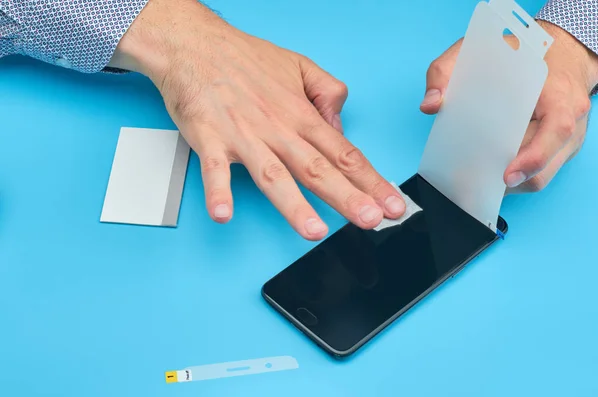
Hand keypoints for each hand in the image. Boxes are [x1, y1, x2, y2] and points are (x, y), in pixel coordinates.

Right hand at [109, 0, 406, 239]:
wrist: (195, 44)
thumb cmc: (244, 57)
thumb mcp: (299, 65)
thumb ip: (327, 92)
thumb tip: (340, 126)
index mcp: (301, 114)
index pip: (344, 153)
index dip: (371, 181)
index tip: (391, 204)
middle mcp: (278, 128)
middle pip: (318, 169)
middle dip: (348, 197)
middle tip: (371, 221)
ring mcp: (244, 136)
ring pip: (273, 175)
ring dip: (294, 205)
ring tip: (314, 231)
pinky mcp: (210, 139)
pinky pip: (214, 170)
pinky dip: (218, 191)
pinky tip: (223, 214)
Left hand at [420, 21, 597, 192]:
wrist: (560, 50)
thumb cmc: (520, 51)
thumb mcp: (477, 50)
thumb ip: (446, 71)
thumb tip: (430, 104)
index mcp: (557, 92)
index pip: (557, 129)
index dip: (534, 157)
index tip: (507, 176)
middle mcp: (571, 117)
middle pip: (545, 163)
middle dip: (510, 177)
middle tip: (476, 179)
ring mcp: (571, 137)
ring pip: (544, 175)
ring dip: (512, 182)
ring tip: (481, 177)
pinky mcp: (563, 149)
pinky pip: (542, 173)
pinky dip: (517, 177)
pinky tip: (493, 171)